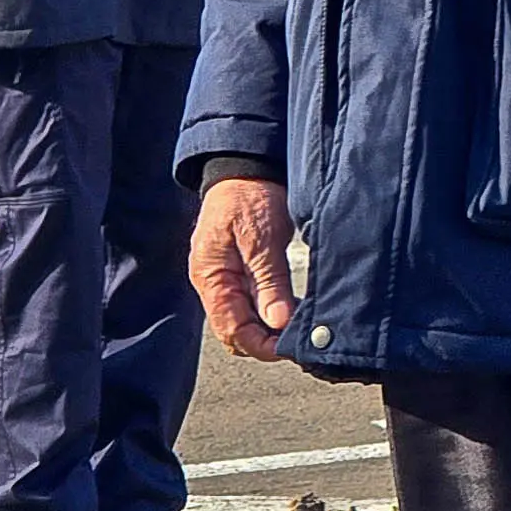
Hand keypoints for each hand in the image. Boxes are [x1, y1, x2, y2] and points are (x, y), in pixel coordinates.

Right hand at [190, 178, 296, 360]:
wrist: (246, 162)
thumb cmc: (249, 194)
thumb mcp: (262, 236)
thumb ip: (268, 280)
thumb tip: (278, 323)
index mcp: (210, 275)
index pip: (231, 329)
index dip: (259, 344)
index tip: (288, 348)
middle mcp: (214, 281)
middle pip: (236, 329)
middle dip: (265, 340)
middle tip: (298, 339)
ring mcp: (226, 275)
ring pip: (246, 317)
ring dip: (269, 326)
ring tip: (299, 325)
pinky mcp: (240, 267)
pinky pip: (252, 300)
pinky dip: (271, 308)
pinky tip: (292, 308)